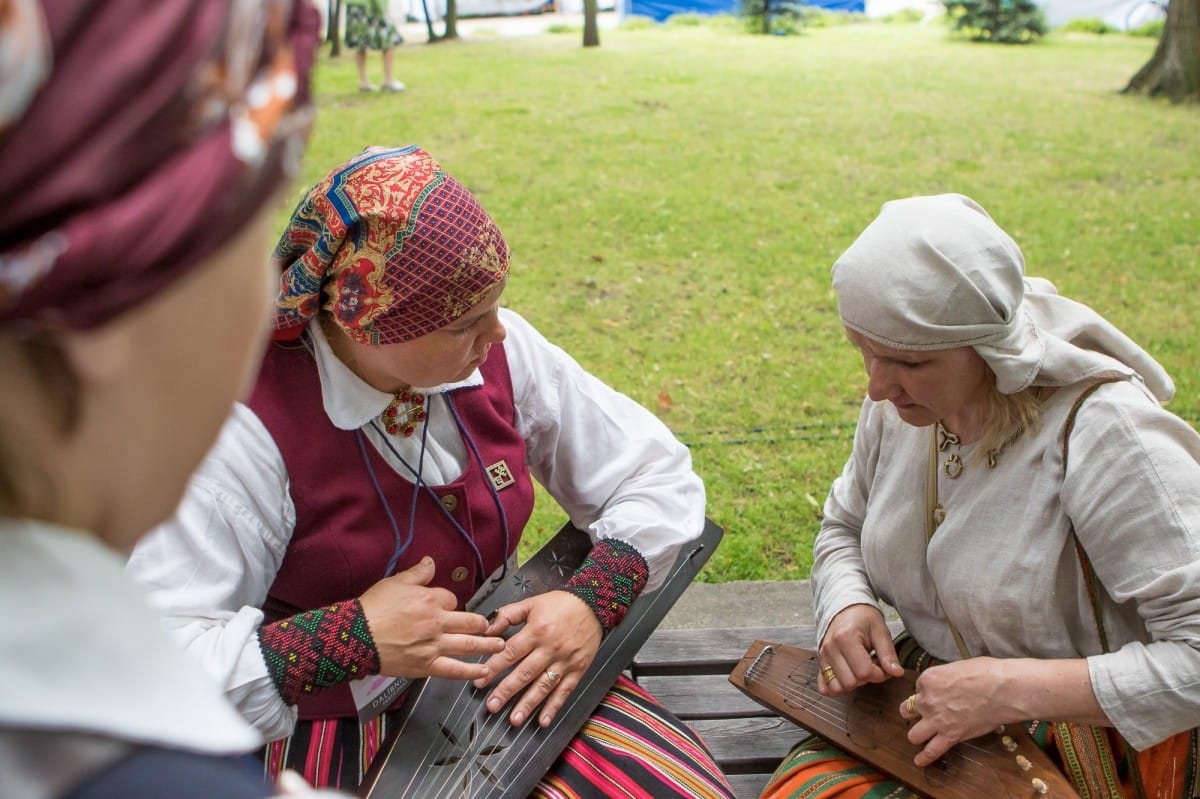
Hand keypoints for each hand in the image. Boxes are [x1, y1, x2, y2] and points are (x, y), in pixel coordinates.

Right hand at [358, 556, 504, 681]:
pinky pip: (455, 670)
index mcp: (430, 600)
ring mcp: (434, 645)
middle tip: (493, 627)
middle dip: (483, 624)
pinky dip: (471, 671)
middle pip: (469, 622)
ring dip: (488, 646)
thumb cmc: (373, 609)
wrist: (355, 636)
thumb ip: (418, 573)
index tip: (449, 607)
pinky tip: (484, 672)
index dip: (451, 602)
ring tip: (501, 646)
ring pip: (469, 645)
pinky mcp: (426, 666)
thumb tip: (430, 562)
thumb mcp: (395, 583)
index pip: (452, 599)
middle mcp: (437, 622)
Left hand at [473, 589, 601, 727]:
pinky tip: (543, 721)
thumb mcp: (531, 603)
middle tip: (492, 706)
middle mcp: (549, 648)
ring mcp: (565, 661)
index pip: (511, 652)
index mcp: (536, 631)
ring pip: (543, 686)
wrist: (594, 604)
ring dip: (528, 704)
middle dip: (506, 691)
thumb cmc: (560, 604)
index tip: (480, 681)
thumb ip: (508, 615)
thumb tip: (487, 631)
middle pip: (525, 673)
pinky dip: (554, 707)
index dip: (495, 667)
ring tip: (514, 720)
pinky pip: (564, 691)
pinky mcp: (578, 670)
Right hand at [817, 603, 903, 695]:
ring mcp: (823, 656)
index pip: (864, 672)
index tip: (884, 666)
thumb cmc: (863, 617)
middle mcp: (830, 649)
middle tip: (873, 666)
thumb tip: (897, 672)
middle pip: (850, 682)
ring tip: (860, 670)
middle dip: (866, 680)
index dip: (879, 674)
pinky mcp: (820, 662)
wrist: (844, 607)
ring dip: (852, 684)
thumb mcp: (880, 630)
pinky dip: (836, 688)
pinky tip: (848, 677)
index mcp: (845, 639)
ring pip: (837, 687)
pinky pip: (824, 687)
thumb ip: (888, 653)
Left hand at [899, 657, 1010, 766]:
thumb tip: (947, 684)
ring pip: (914, 734)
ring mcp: (937, 720)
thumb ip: (945, 678)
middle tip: (925, 714)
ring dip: (917, 735)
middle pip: (908, 710)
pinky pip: (931, 751)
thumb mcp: (957, 667)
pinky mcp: (950, 736)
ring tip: (921, 736)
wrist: (1003, 690)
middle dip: (914, 712)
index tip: (939, 694)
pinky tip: (920, 761)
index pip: (918, 689)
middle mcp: (927, 700)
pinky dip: (924, 757)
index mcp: (928, 679)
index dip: (928, 692)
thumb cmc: (986, 674)